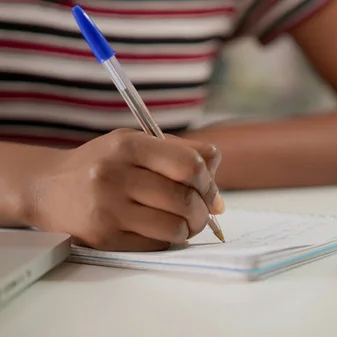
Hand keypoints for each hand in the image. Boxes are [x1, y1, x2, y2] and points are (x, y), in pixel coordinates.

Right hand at [29, 129, 224, 251]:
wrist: (48, 187)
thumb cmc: (103, 163)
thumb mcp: (137, 143)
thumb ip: (182, 152)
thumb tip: (218, 184)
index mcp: (128, 144)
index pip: (189, 165)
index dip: (209, 182)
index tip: (211, 191)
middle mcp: (115, 174)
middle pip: (184, 199)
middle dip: (204, 210)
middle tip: (203, 213)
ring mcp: (107, 209)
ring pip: (174, 227)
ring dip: (189, 229)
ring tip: (186, 223)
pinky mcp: (103, 238)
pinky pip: (155, 245)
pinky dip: (167, 240)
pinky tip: (161, 230)